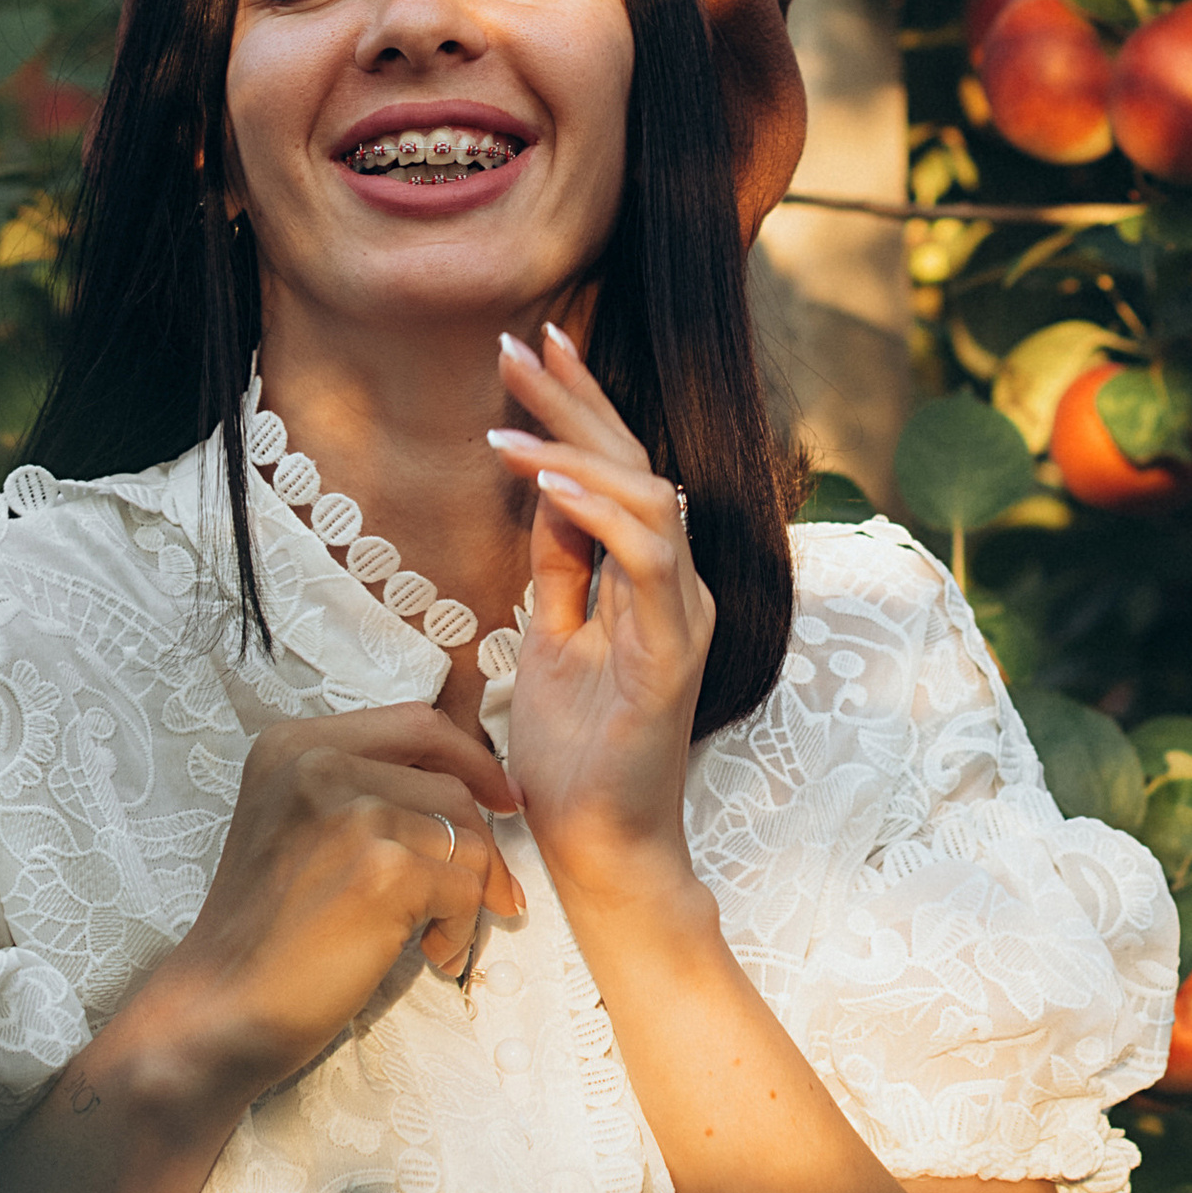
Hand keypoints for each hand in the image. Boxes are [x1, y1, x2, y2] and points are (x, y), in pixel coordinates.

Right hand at [152, 705, 525, 1093]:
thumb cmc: (265, 931)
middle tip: (488, 892)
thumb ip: (363, 788)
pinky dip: (461, 927)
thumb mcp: (297, 824)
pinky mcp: (382, 872)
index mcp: (294, 745)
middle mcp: (318, 766)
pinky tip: (431, 954)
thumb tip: (476, 785)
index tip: (498, 798)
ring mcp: (351, 816)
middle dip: (480, 841)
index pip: (417, 724)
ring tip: (436, 936)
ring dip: (469, 894)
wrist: (221, 1007)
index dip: (470, 760)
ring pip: (467, 837)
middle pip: (451, 782)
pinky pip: (467, 886)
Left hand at [488, 324, 713, 905]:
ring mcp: (682, 617)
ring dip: (575, 449)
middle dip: (577, 398)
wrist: (601, 850)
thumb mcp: (550, 641)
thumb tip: (545, 490)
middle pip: (635, 465)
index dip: (579, 406)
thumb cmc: (577, 758)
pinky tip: (548, 483)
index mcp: (652, 582)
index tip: (530, 350)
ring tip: (509, 420)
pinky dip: (598, 512)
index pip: (619, 471)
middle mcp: (678, 588)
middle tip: (522, 342)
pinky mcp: (672, 653)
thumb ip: (559, 568)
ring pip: (647, 498)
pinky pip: (646, 559)